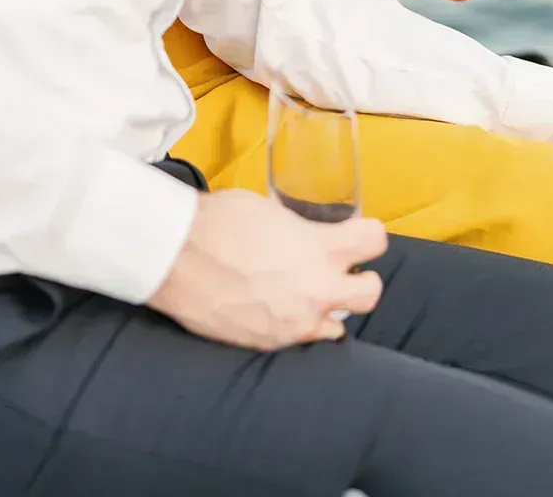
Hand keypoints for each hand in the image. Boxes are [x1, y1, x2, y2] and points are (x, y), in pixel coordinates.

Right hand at [148, 187, 385, 349]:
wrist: (177, 257)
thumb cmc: (218, 222)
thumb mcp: (266, 210)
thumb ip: (294, 227)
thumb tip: (296, 232)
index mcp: (321, 246)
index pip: (375, 240)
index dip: (368, 236)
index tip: (358, 235)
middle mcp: (318, 287)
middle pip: (372, 293)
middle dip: (361, 281)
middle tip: (340, 273)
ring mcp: (297, 321)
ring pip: (339, 327)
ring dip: (327, 311)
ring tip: (304, 297)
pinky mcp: (272, 343)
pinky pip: (300, 340)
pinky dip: (295, 327)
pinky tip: (275, 312)